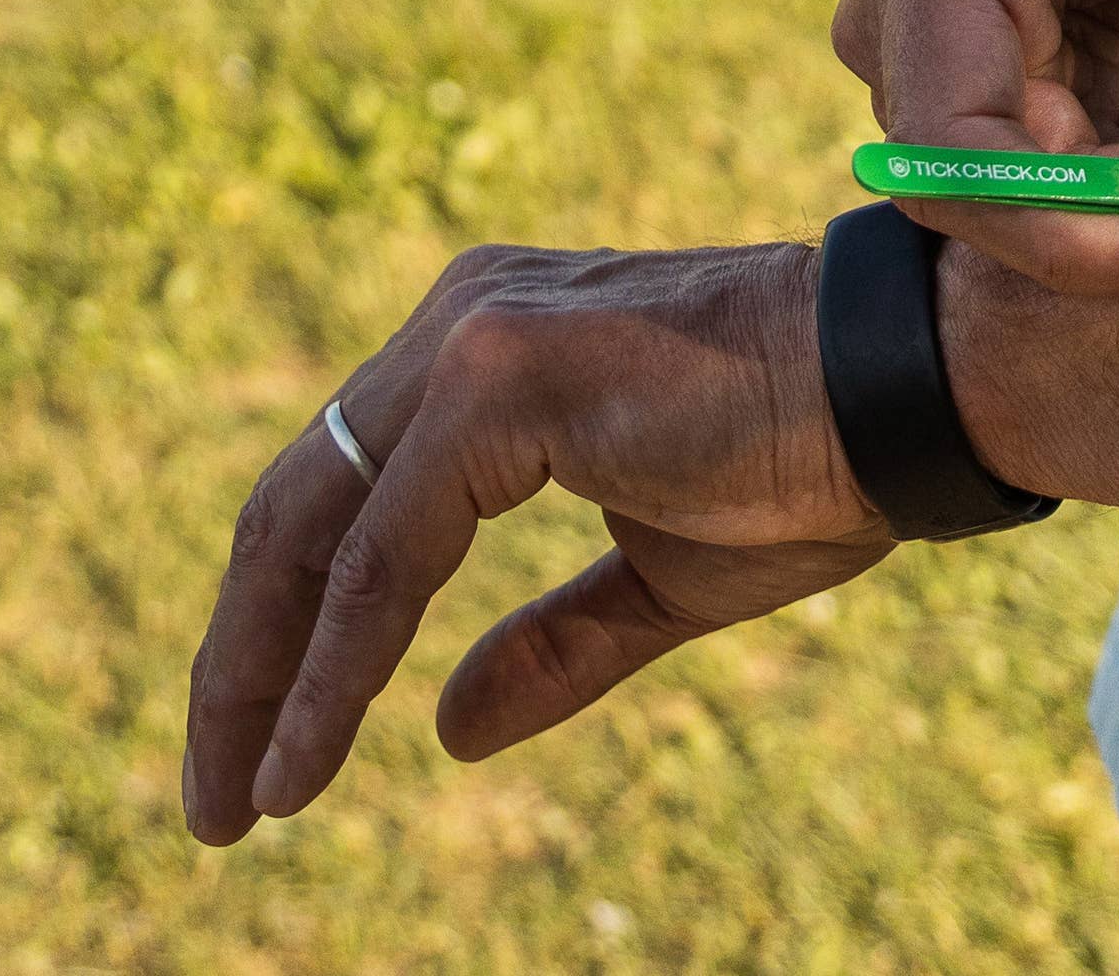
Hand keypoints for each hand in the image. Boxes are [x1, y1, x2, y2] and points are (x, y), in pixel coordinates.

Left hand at [183, 240, 887, 846]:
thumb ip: (551, 642)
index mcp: (495, 343)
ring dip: (257, 680)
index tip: (260, 760)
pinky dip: (329, 672)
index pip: (347, 490)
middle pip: (299, 502)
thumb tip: (444, 731)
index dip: (286, 631)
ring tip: (237, 804)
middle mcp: (465, 314)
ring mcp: (474, 334)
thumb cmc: (808, 462)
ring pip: (312, 527)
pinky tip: (300, 766)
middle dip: (240, 662)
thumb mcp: (659, 577)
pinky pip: (380, 557)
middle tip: (214, 804)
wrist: (904, 393)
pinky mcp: (498, 380)